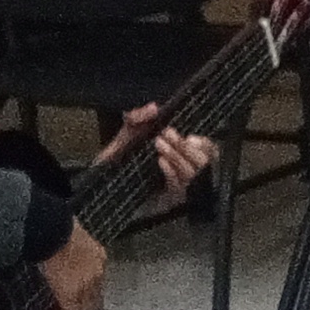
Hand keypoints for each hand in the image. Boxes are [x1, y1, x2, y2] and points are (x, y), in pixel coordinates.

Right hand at [37, 226, 110, 309]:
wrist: (52, 228)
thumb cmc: (54, 226)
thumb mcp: (69, 238)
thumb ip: (67, 248)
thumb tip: (54, 249)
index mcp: (98, 257)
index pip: (95, 284)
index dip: (86, 297)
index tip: (76, 306)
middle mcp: (97, 274)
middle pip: (93, 301)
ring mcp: (86, 286)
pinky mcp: (71, 295)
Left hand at [94, 104, 210, 206]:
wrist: (100, 183)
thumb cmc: (117, 158)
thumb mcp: (128, 133)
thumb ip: (138, 117)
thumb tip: (154, 108)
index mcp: (182, 155)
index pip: (209, 151)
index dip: (206, 145)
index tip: (192, 137)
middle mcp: (185, 172)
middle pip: (204, 162)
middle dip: (185, 147)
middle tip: (168, 133)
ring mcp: (180, 188)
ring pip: (192, 174)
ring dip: (177, 156)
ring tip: (160, 144)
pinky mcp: (170, 201)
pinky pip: (178, 187)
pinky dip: (171, 173)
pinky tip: (161, 162)